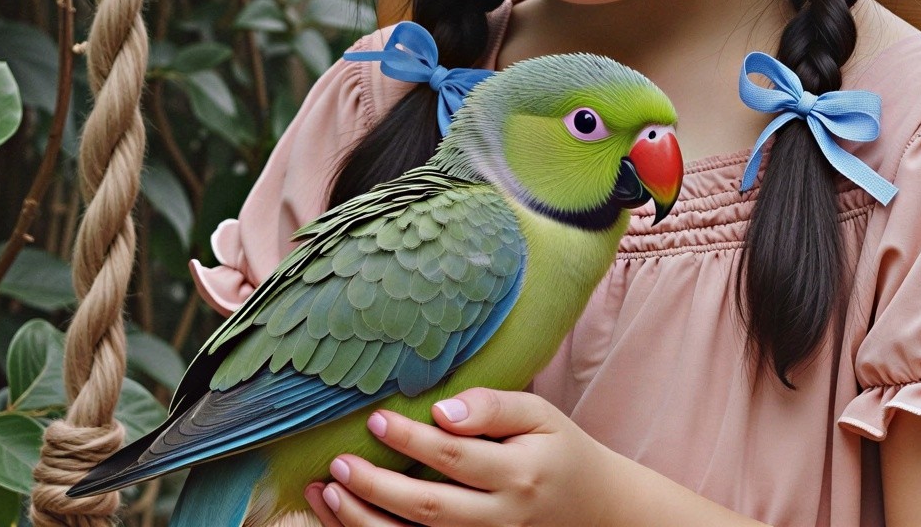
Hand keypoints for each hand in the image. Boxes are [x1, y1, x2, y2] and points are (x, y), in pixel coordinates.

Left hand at [304, 388, 621, 526]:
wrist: (592, 510)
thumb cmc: (557, 450)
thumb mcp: (539, 415)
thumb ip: (493, 406)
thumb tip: (442, 410)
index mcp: (519, 474)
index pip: (457, 458)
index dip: (414, 440)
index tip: (376, 419)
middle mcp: (501, 518)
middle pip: (430, 509)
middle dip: (378, 488)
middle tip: (340, 461)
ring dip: (365, 522)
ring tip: (328, 491)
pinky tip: (345, 517)